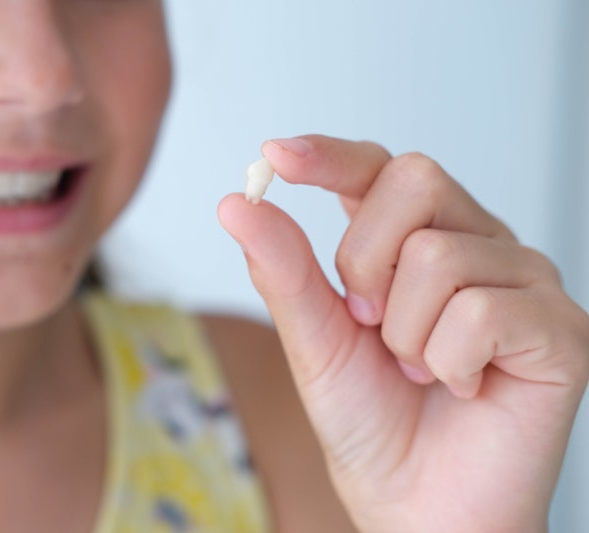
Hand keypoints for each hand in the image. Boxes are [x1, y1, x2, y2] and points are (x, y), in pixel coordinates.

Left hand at [218, 135, 588, 532]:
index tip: (277, 156)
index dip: (330, 155)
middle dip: (365, 263)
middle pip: (414, 181)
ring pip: (439, 255)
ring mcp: (523, 281)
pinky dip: (449, 361)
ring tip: (420, 369)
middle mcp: (475, 244)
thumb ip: (284, 269)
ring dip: (405, 332)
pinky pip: (482, 310)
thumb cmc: (371, 422)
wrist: (417, 505)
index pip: (378, 168)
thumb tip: (236, 202)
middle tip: (371, 326)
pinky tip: (463, 385)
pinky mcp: (560, 328)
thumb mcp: (313, 341)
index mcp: (413, 240)